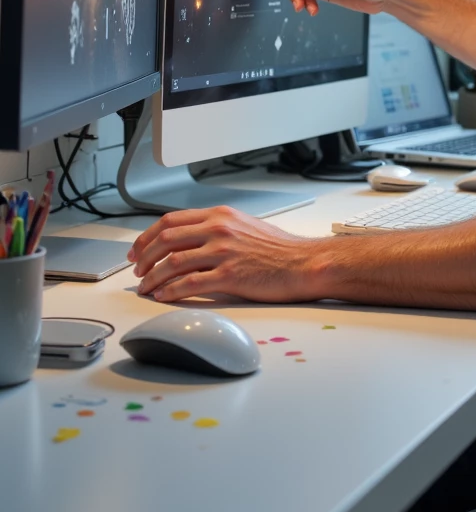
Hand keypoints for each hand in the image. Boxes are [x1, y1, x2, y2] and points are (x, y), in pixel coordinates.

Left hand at [127, 207, 322, 303]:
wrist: (302, 263)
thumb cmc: (278, 249)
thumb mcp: (243, 225)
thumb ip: (215, 228)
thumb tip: (187, 241)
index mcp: (220, 215)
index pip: (170, 221)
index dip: (147, 236)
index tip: (138, 250)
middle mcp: (218, 229)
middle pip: (166, 239)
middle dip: (144, 257)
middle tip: (137, 270)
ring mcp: (223, 252)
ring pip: (173, 262)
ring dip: (153, 277)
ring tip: (145, 288)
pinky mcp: (229, 275)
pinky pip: (190, 283)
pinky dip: (171, 291)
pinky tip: (163, 296)